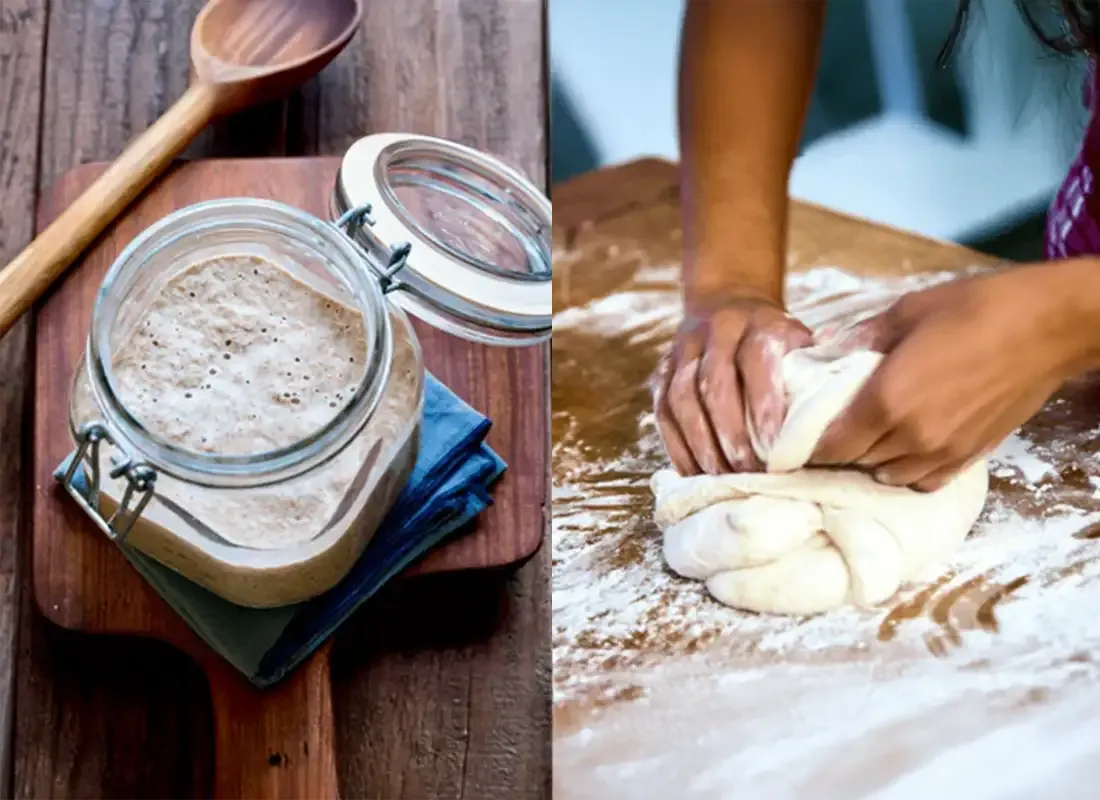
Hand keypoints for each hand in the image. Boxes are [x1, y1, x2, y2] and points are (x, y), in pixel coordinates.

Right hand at [652, 296, 811, 474]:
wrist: (727, 301)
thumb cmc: (776, 339)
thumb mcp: (801, 342)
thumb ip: (812, 374)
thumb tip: (830, 425)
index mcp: (759, 320)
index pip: (756, 359)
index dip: (763, 403)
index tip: (775, 446)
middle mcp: (717, 330)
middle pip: (713, 383)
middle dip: (729, 432)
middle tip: (747, 471)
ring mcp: (683, 349)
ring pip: (681, 398)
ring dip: (700, 442)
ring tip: (720, 476)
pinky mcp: (660, 371)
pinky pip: (662, 411)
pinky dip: (676, 445)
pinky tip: (694, 471)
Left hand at [811, 264, 1092, 490]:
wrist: (1047, 325)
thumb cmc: (975, 309)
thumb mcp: (905, 311)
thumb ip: (859, 337)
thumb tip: (823, 350)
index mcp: (886, 401)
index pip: (830, 445)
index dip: (806, 446)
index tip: (792, 440)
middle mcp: (912, 436)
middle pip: (854, 462)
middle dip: (835, 451)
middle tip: (824, 434)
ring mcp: (944, 452)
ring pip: (887, 475)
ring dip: (869, 461)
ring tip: (863, 438)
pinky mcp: (970, 457)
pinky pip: (923, 482)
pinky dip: (905, 472)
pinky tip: (901, 449)